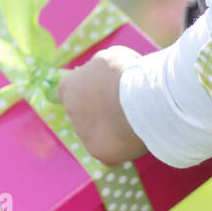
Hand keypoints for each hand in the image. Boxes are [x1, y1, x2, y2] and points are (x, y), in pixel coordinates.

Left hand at [57, 46, 147, 167]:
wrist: (143, 100)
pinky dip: (122, 146)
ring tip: (134, 120)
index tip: (105, 89)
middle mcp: (71, 113)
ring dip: (110, 129)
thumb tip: (100, 74)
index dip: (89, 90)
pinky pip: (110, 151)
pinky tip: (136, 136)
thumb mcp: (111, 57)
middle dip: (99, 111)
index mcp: (68, 87)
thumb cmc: (127, 73)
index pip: (70, 90)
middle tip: (122, 105)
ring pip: (97, 133)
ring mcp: (84, 135)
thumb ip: (99, 68)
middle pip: (83, 114)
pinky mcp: (100, 154)